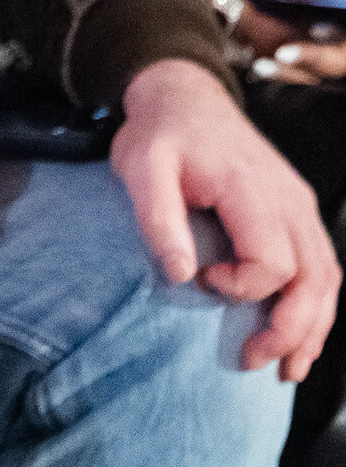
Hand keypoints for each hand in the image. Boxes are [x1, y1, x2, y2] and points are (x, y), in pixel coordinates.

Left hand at [113, 59, 337, 378]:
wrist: (185, 98)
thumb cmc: (161, 135)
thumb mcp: (140, 168)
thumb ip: (158, 219)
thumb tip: (179, 276)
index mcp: (254, 190)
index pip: (272, 261)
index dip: (242, 286)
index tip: (204, 281)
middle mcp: (290, 201)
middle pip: (314, 280)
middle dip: (291, 330)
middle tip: (255, 363)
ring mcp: (300, 207)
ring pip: (328, 279)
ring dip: (312, 328)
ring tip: (286, 368)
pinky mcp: (298, 213)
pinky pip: (323, 267)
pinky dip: (317, 306)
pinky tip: (300, 335)